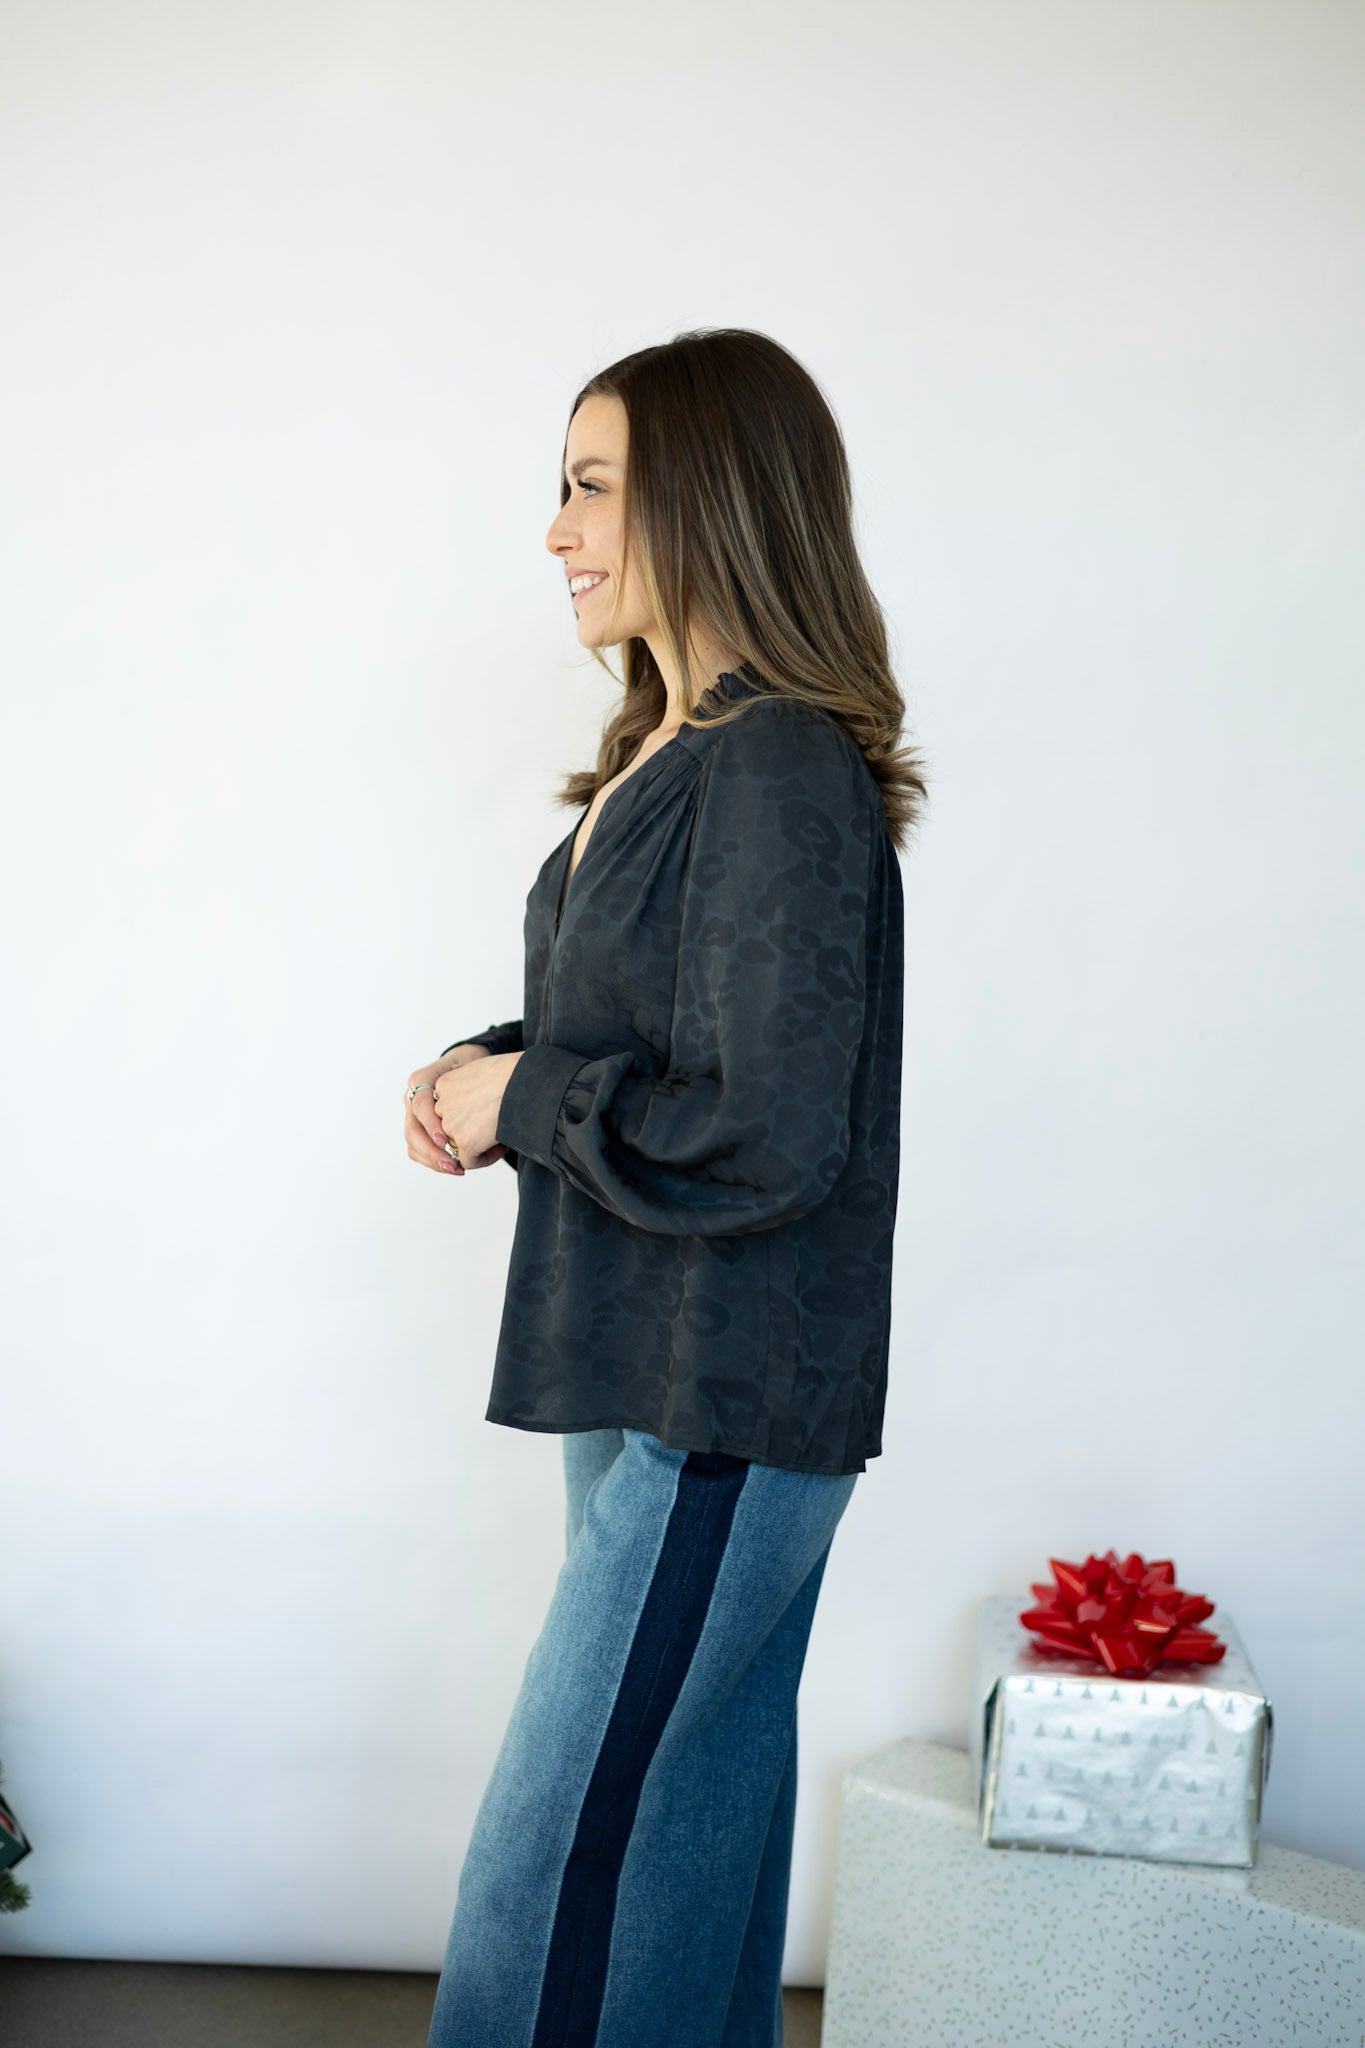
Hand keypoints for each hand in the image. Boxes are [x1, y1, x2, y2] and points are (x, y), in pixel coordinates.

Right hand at [404, 1044, 511, 1176]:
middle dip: (431, 1151)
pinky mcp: (419, 1128)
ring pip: (413, 1145)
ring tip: (456, 1169)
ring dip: (433, 1161)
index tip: (446, 1140)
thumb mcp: (471, 1061)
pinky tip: (455, 1166)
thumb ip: (466, 1074)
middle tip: (453, 1164)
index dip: (431, 1124)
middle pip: (412, 1131)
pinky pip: (419, 1150)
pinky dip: (434, 1161)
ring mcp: (413, 1115)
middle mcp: (411, 1098)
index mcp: (421, 1080)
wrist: (466, 1064)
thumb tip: (462, 1081)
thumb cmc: (471, 1063)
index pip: (420, 1105)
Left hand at [432, 1049, 523, 1171]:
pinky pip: (469, 1161)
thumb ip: (470, 1086)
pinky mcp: (465, 1141)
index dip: (469, 1113)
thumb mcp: (482, 1071)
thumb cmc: (513, 1072)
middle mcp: (443, 1104)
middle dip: (471, 1130)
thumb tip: (476, 1099)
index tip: (489, 1110)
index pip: (449, 1107)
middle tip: (495, 1127)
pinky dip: (486, 1158)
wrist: (524, 1081)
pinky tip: (504, 1147)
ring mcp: (451, 1124)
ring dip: (478, 1145)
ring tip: (502, 1136)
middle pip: (452, 1126)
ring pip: (459, 1144)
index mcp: (445, 1084)